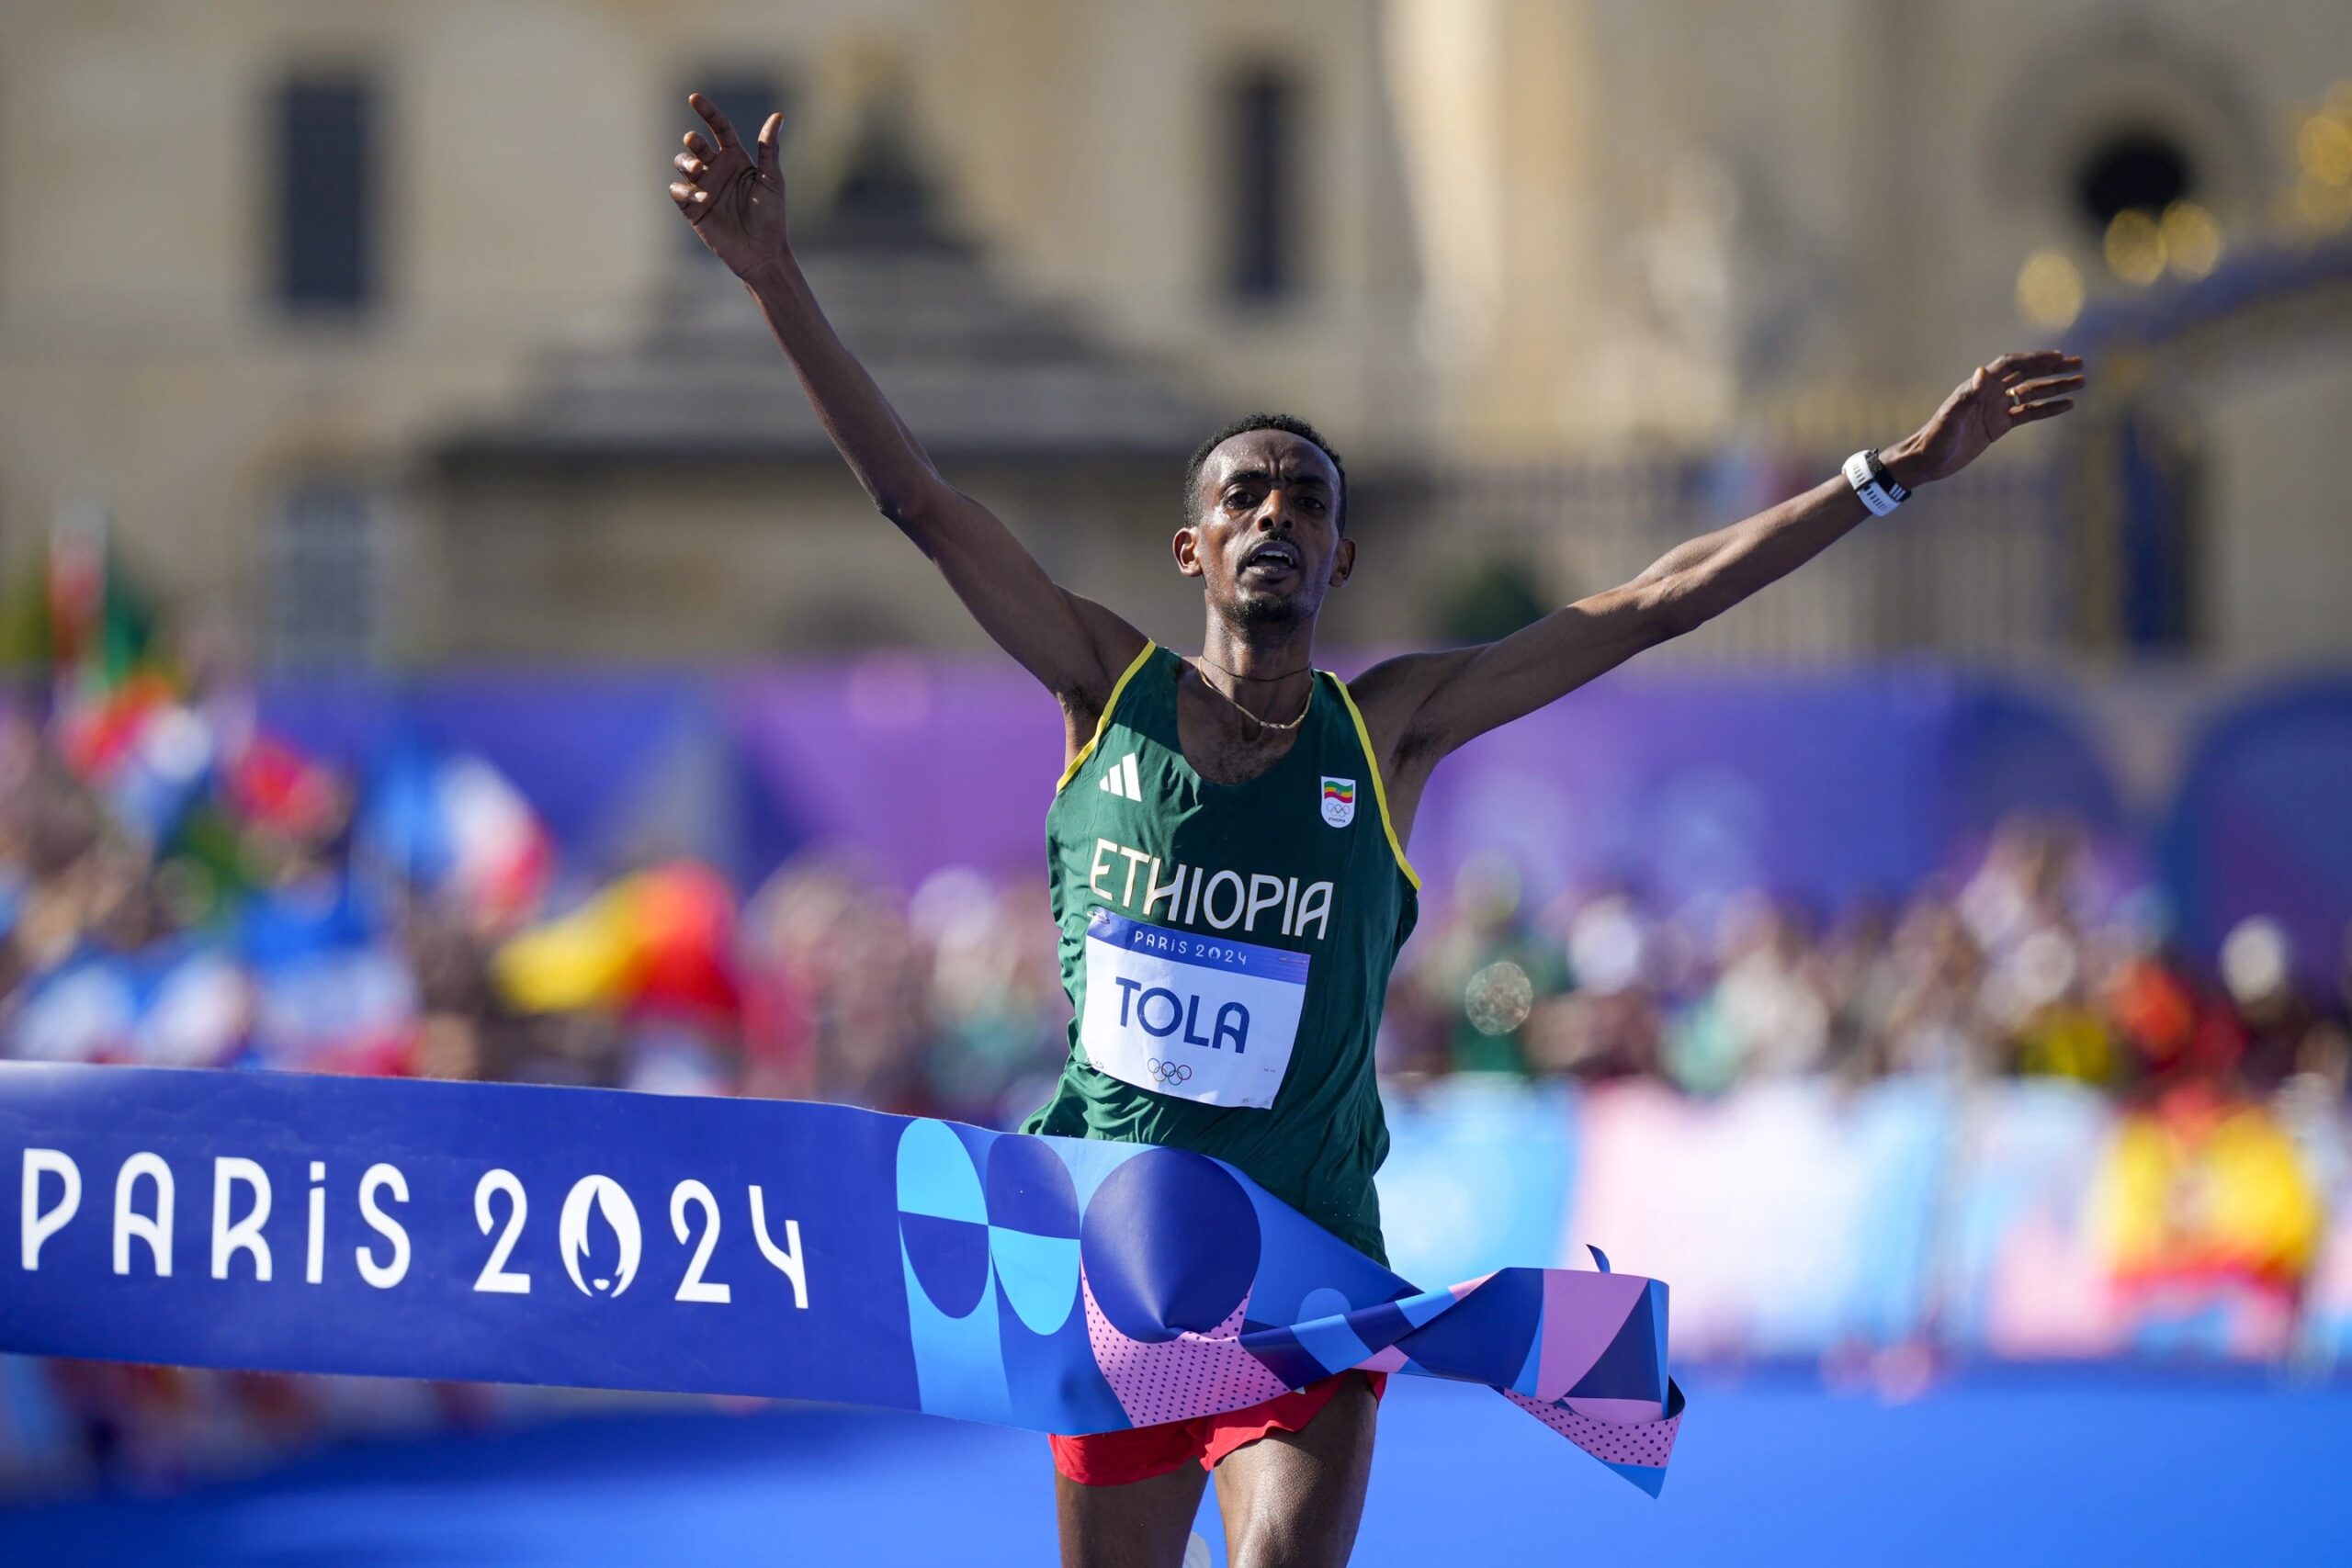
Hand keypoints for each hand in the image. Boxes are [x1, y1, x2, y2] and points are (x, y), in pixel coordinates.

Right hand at [668, 93, 789, 282]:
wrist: (762, 252)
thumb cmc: (771, 216)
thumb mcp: (772, 179)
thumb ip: (769, 148)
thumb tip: (778, 116)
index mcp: (735, 159)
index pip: (719, 128)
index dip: (707, 112)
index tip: (694, 98)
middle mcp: (717, 169)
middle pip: (697, 145)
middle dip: (693, 142)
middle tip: (696, 144)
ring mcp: (703, 187)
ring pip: (682, 163)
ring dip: (686, 163)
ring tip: (698, 172)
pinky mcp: (693, 208)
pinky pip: (678, 191)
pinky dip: (684, 190)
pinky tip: (700, 197)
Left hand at [1883, 350, 2085, 489]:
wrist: (1927, 460)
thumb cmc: (1936, 438)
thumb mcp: (1952, 417)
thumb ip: (1967, 396)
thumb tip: (1981, 372)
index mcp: (1978, 386)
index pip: (2012, 365)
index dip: (2034, 359)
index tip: (2059, 357)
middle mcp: (1989, 393)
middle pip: (2027, 374)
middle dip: (2052, 368)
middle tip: (2079, 364)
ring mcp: (1996, 408)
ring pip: (2032, 393)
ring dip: (2055, 387)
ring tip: (2081, 382)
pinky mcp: (1999, 425)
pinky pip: (2028, 413)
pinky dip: (2048, 408)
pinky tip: (2068, 404)